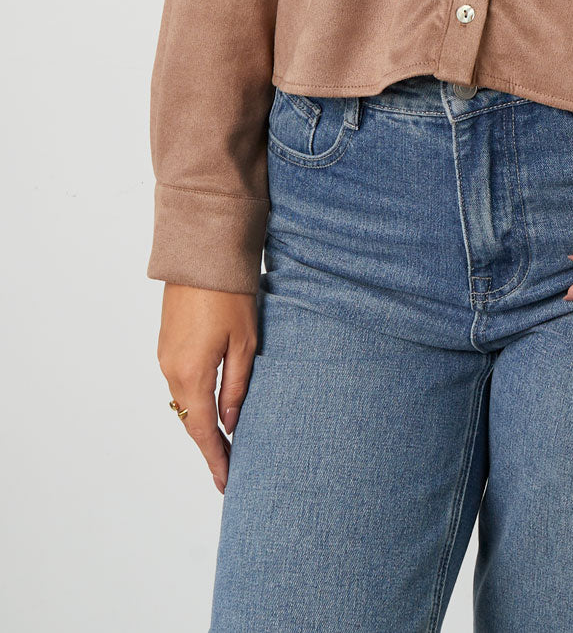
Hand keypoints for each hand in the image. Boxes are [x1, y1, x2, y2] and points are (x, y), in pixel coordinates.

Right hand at [156, 284, 257, 492]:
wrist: (201, 252)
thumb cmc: (230, 292)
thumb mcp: (244, 342)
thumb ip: (237, 387)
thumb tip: (232, 423)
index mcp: (191, 374)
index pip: (202, 431)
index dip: (216, 458)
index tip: (227, 482)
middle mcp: (171, 370)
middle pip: (190, 420)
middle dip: (209, 445)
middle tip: (230, 469)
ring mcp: (165, 355)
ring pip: (184, 401)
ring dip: (202, 421)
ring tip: (226, 441)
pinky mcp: (167, 342)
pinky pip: (180, 382)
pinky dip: (195, 399)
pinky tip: (211, 405)